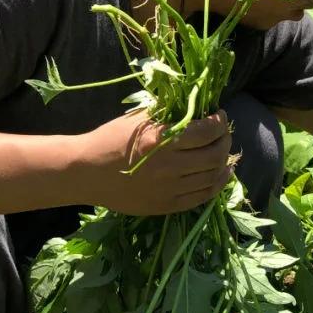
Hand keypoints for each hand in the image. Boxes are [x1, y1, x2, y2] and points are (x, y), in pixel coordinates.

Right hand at [74, 109, 233, 215]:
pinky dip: (217, 184)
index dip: (220, 122)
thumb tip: (199, 106)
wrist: (86, 172)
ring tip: (224, 152)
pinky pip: (202, 197)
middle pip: (216, 154)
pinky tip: (221, 173)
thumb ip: (169, 112)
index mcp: (162, 140)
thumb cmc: (111, 139)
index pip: (208, 131)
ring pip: (213, 177)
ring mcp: (170, 189)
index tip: (220, 116)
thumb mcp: (139, 118)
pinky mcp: (167, 205)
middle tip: (223, 133)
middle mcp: (169, 166)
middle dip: (225, 140)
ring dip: (225, 162)